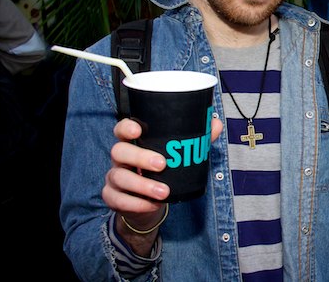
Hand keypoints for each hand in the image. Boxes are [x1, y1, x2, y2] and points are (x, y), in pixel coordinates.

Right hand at [102, 116, 223, 232]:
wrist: (151, 204)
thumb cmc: (165, 172)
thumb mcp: (180, 155)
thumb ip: (197, 139)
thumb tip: (216, 123)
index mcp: (135, 142)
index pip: (122, 129)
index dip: (126, 127)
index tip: (138, 129)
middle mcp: (121, 158)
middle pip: (119, 151)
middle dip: (140, 157)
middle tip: (162, 164)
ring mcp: (114, 177)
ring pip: (119, 177)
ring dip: (142, 185)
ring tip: (164, 192)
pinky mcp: (113, 197)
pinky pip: (117, 199)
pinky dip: (136, 203)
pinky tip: (152, 204)